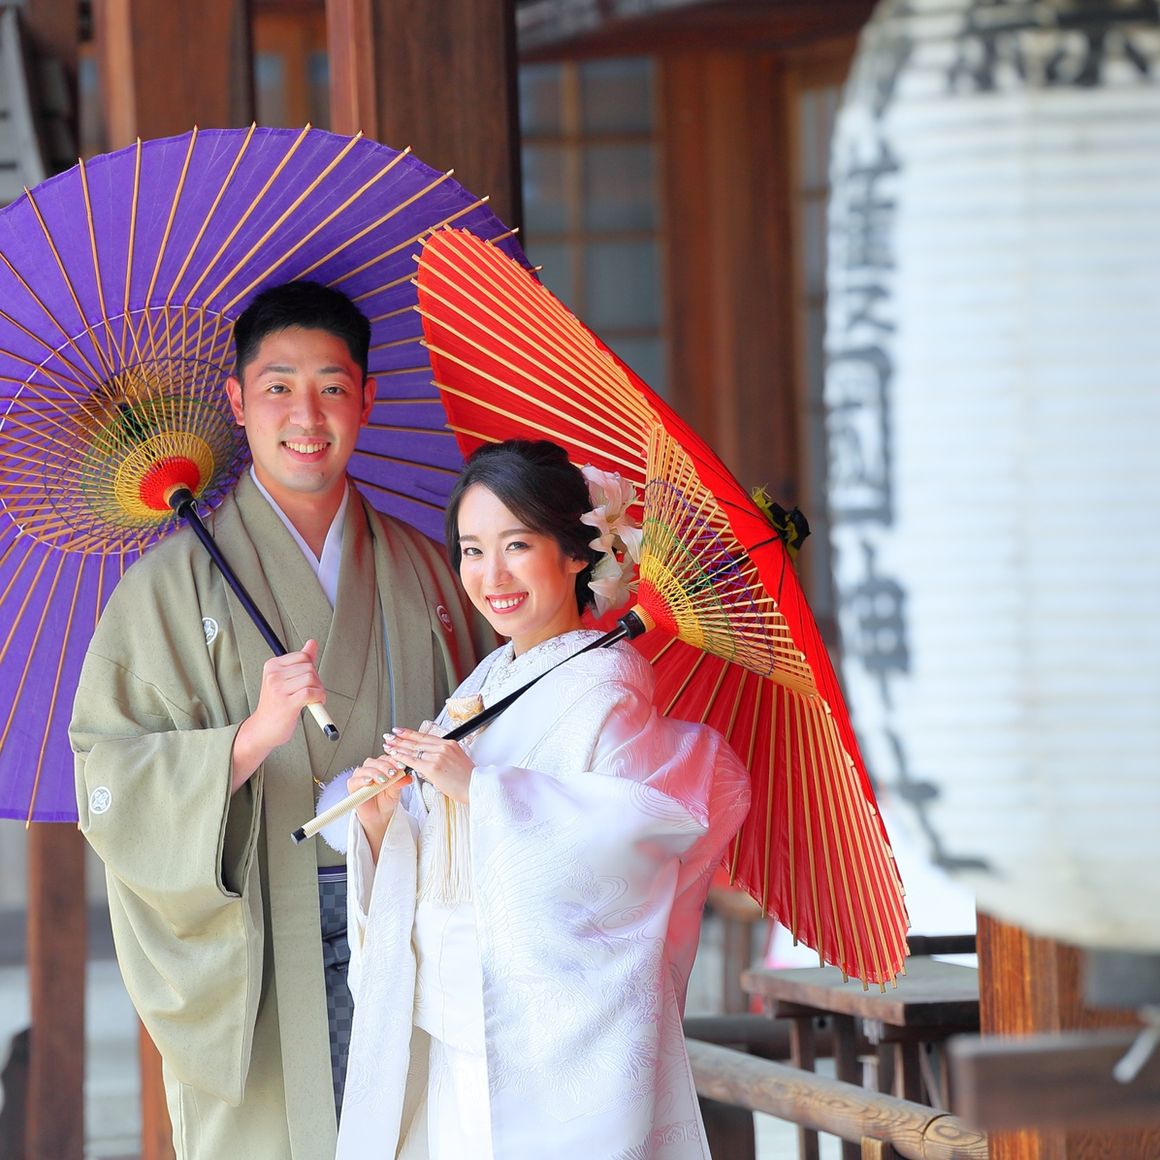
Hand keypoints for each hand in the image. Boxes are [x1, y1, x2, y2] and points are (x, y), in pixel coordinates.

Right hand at [230, 639, 324, 791]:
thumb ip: (301, 661)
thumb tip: (312, 643)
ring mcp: (279, 689)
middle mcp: (273, 675)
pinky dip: (319, 698)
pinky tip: (314, 703)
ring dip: (319, 690)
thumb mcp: (286, 679)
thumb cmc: (276, 704)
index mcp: (272, 666)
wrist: (263, 729)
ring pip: (312, 679)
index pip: (303, 656)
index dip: (311, 668)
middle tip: (311, 692)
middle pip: (310, 667)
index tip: (307, 681)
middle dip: (316, 680)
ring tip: (312, 699)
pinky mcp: (287, 703)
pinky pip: (312, 692)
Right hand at [348, 757, 410, 862]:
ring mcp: (360, 776)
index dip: (394, 761)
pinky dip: (362, 780)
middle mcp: (370, 769)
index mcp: (382, 766)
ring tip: (383, 780)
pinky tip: (369, 782)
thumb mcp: (396, 791)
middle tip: (393, 773)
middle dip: (385, 767)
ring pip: (365, 769)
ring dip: (375, 773)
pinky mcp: (352, 785)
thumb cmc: (386, 800)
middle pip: (375, 762)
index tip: (401, 766)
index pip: (386, 758)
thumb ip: (400, 782)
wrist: (379, 815)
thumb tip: (408, 777)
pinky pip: (355, 780)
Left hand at [385, 726, 473, 804]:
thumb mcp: (458, 760)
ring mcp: (438, 757)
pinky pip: (413, 761)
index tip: (401, 731)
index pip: (426, 736)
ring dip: (398, 747)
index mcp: (450, 744)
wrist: (476, 788)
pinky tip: (394, 756)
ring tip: (388, 745)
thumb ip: (444, 756)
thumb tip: (431, 759)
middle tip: (389, 736)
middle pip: (417, 741)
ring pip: (413, 750)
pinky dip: (402, 758)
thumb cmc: (469, 779)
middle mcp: (444, 747)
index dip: (411, 733)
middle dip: (401, 738)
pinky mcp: (433, 767)